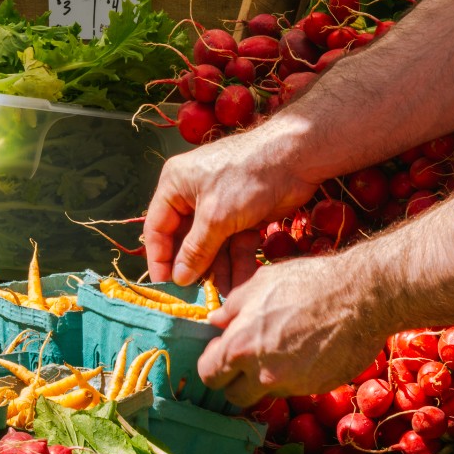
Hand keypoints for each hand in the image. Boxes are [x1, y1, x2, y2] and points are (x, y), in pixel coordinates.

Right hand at [144, 128, 317, 288]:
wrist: (296, 157)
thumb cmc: (247, 177)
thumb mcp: (216, 217)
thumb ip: (195, 250)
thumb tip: (178, 278)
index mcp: (175, 185)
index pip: (157, 227)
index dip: (159, 258)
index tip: (164, 285)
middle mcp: (193, 194)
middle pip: (186, 240)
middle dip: (193, 267)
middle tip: (195, 296)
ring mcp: (219, 205)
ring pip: (211, 245)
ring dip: (218, 270)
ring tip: (223, 296)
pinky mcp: (242, 214)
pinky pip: (232, 243)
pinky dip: (236, 261)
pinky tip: (240, 283)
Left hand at [197, 256, 382, 407]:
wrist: (360, 295)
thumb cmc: (306, 282)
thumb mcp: (258, 284)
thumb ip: (231, 308)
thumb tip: (215, 322)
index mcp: (240, 347)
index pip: (208, 375)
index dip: (212, 363)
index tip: (222, 350)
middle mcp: (263, 374)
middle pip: (234, 395)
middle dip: (236, 380)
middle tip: (247, 357)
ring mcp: (293, 385)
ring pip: (266, 392)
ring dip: (266, 378)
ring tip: (282, 347)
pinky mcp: (318, 388)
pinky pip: (296, 388)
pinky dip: (295, 375)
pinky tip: (306, 349)